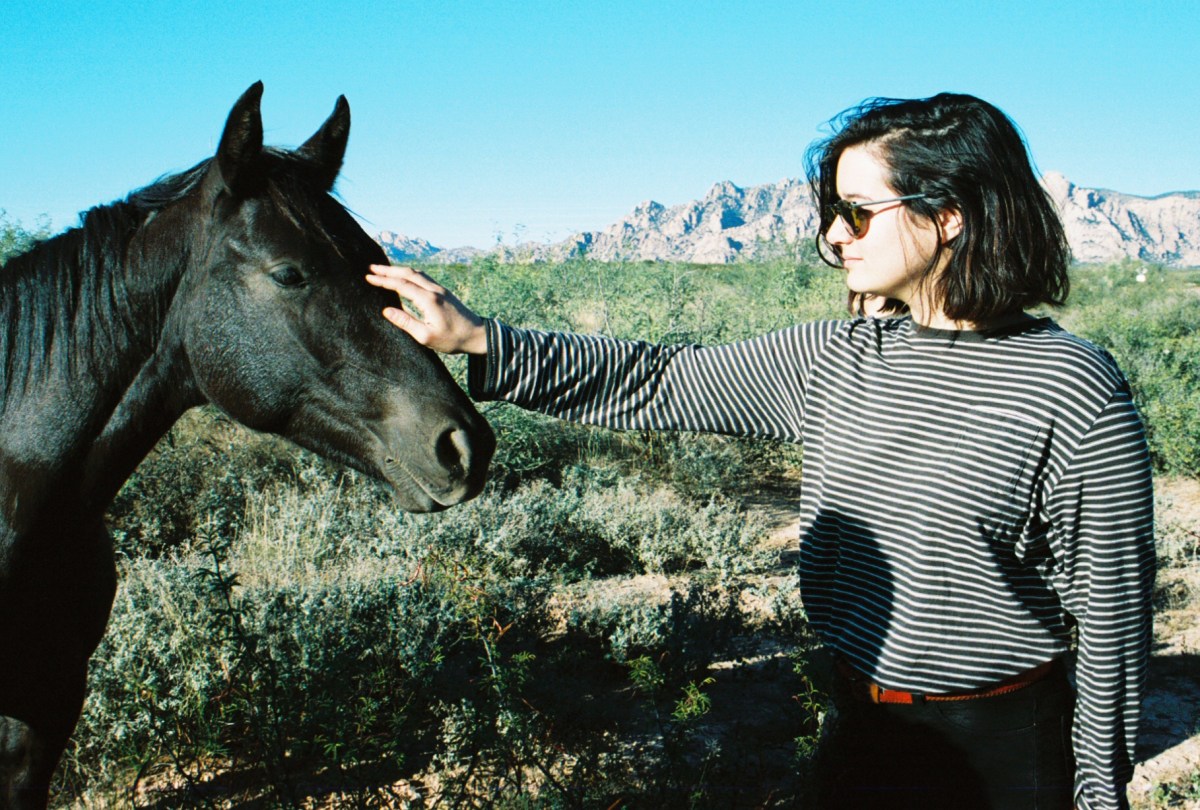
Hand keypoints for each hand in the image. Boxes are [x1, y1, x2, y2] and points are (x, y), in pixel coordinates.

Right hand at [365, 264, 486, 354]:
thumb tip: (386, 310)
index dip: (383, 280)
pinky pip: (423, 277)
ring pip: (417, 273)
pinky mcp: (444, 292)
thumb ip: (406, 322)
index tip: (368, 278)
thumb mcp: (426, 337)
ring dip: (399, 270)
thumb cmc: (452, 339)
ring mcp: (440, 289)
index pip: (401, 285)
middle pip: (408, 273)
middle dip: (388, 270)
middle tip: (370, 268)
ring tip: (383, 270)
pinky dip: (410, 273)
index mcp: (429, 300)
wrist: (478, 335)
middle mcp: (434, 290)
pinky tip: (404, 276)